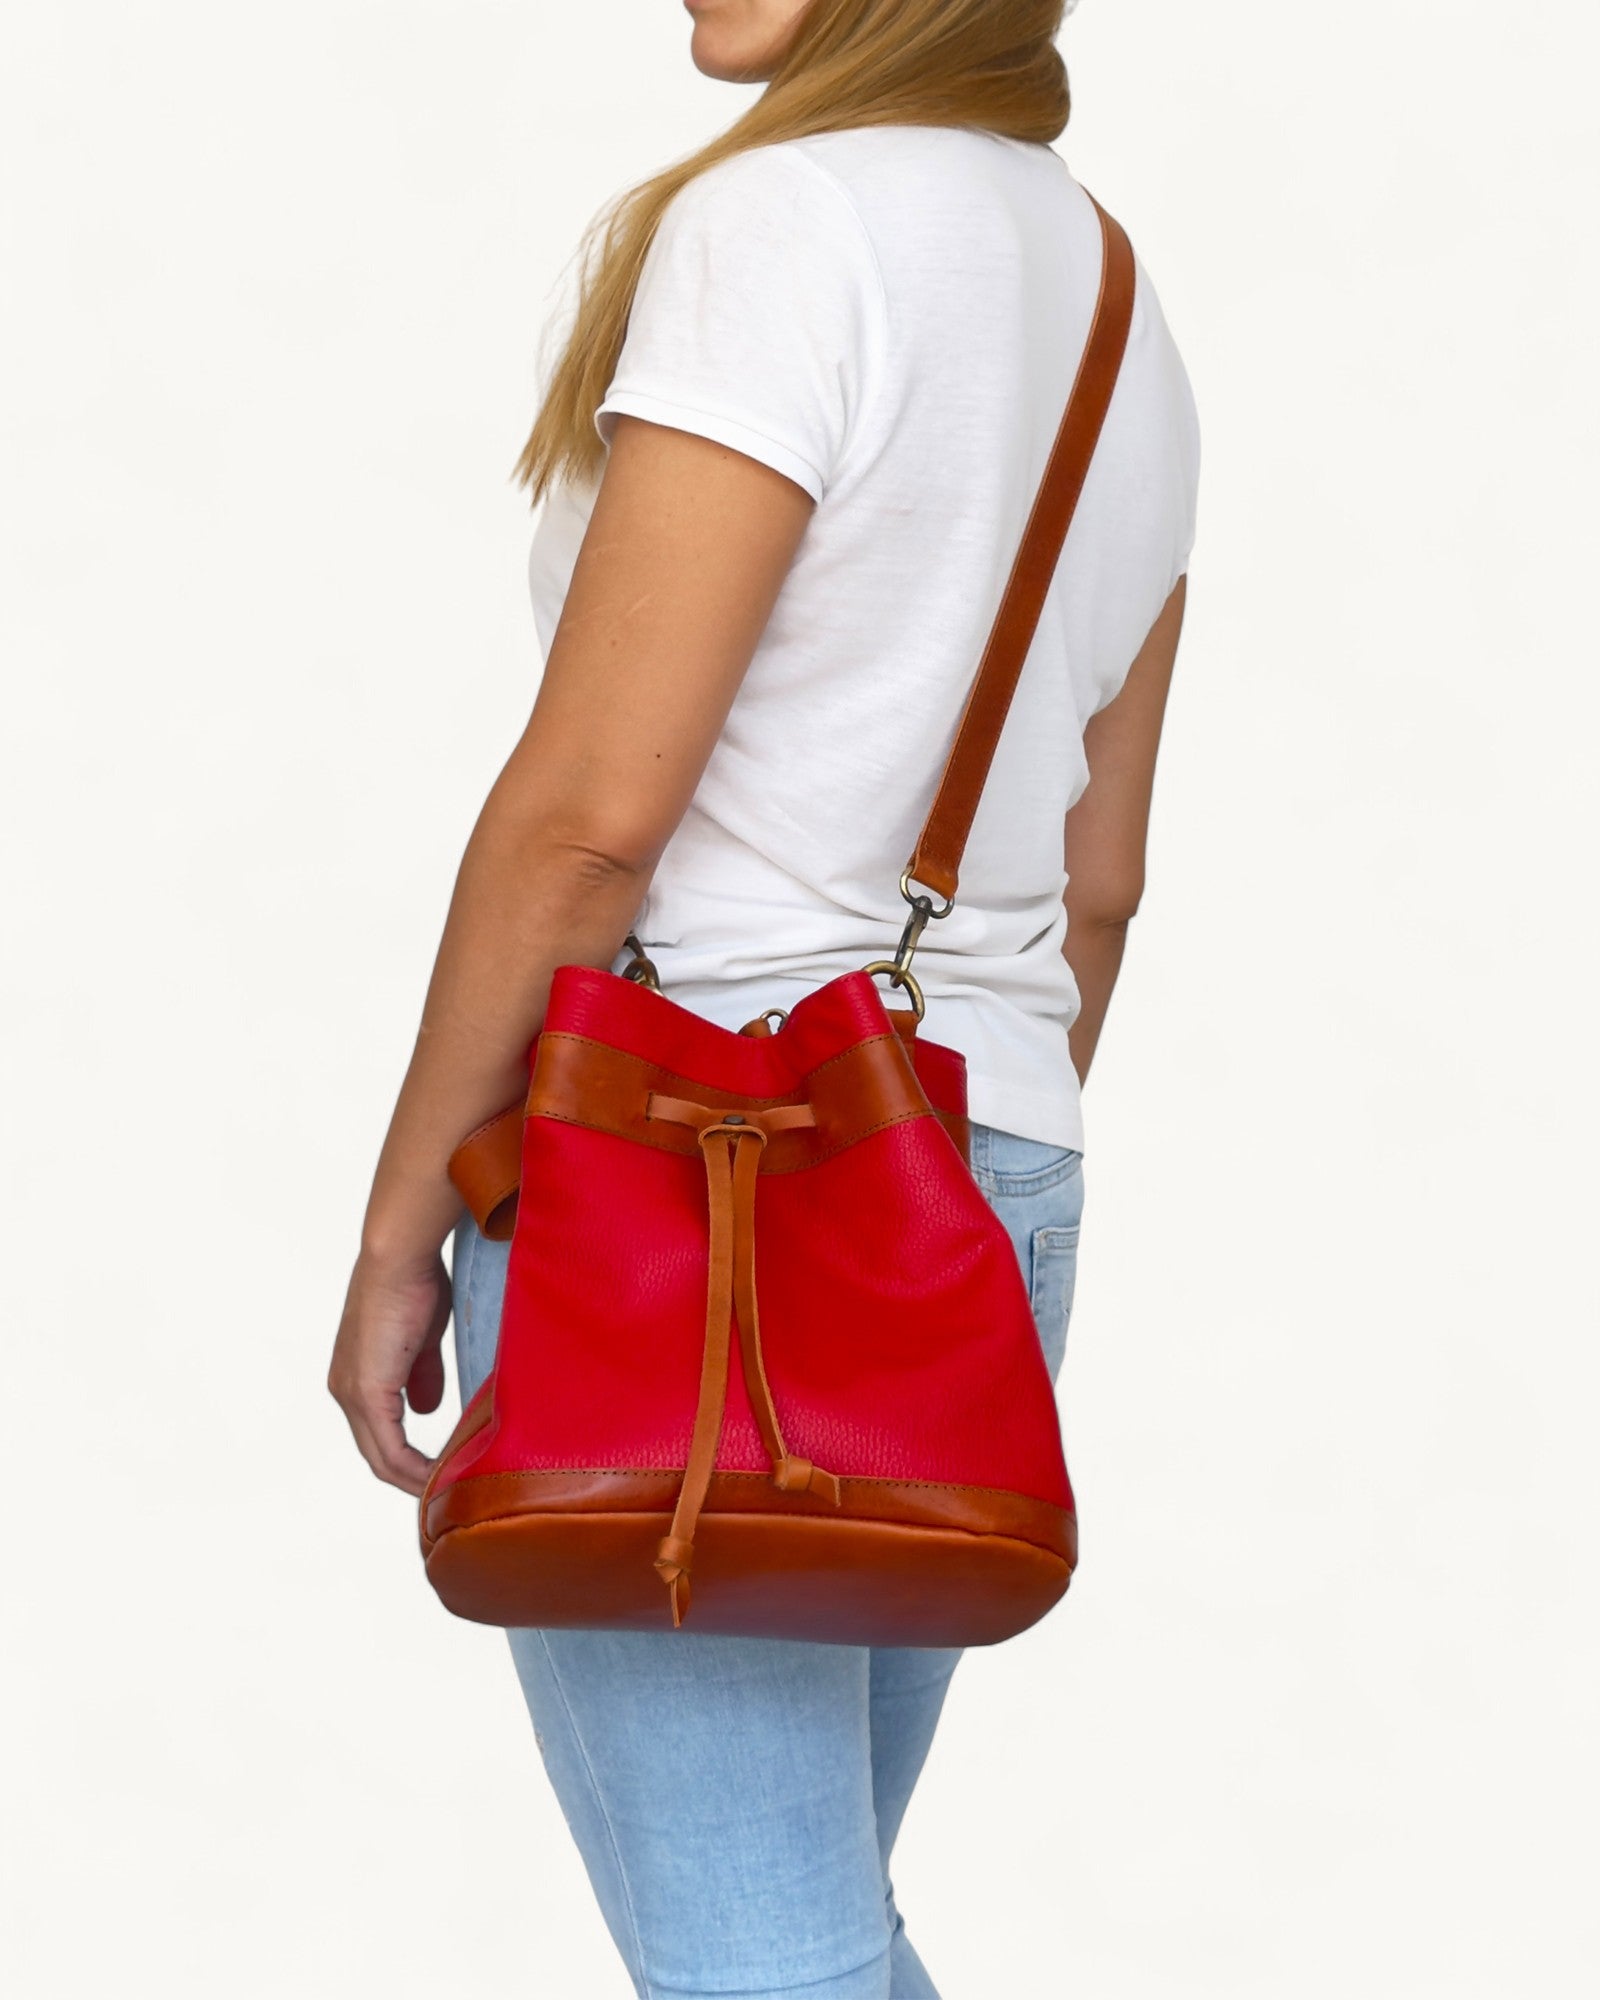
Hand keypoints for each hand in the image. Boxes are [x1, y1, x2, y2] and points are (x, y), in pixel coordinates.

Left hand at [328, 1249, 452, 1496]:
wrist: (399, 1257)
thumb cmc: (414, 1283)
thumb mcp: (421, 1339)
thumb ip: (422, 1375)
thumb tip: (428, 1407)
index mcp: (356, 1377)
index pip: (379, 1436)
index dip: (410, 1459)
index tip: (445, 1468)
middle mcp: (345, 1391)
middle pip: (377, 1456)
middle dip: (413, 1477)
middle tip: (449, 1489)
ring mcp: (352, 1394)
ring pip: (381, 1458)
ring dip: (416, 1478)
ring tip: (450, 1487)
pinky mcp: (367, 1393)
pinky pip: (390, 1449)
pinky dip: (416, 1467)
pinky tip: (442, 1472)